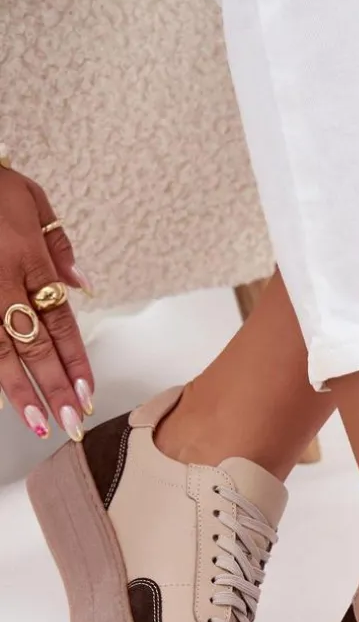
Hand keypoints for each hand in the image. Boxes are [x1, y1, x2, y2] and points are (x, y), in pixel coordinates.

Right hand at [0, 154, 93, 440]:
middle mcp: (3, 280)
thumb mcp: (33, 198)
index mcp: (29, 259)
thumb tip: (80, 284)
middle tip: (72, 423)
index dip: (76, 360)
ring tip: (38, 423)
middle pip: (35, 344)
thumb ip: (57, 243)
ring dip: (20, 390)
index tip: (88, 391)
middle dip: (55, 387)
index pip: (60, 321)